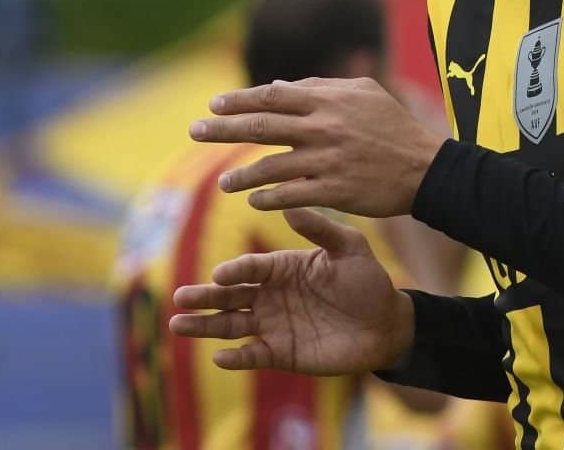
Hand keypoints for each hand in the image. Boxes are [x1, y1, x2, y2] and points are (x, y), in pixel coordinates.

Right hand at [169, 207, 413, 374]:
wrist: (386, 324)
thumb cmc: (368, 281)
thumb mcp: (349, 248)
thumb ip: (320, 228)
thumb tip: (288, 205)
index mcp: (284, 267)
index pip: (252, 268)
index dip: (236, 271)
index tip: (220, 274)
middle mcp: (272, 295)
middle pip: (231, 295)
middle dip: (205, 296)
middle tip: (179, 298)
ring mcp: (274, 325)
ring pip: (231, 324)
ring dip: (205, 326)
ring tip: (178, 324)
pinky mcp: (281, 353)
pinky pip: (253, 355)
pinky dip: (236, 357)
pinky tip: (220, 356)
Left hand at [191, 77, 443, 216]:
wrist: (427, 168)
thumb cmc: (394, 128)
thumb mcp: (364, 94)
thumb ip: (321, 88)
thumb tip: (279, 88)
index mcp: (329, 100)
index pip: (272, 97)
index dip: (239, 100)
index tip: (214, 105)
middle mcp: (324, 127)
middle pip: (261, 127)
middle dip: (223, 129)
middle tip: (194, 131)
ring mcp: (328, 160)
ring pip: (271, 166)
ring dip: (242, 175)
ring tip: (224, 182)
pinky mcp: (335, 190)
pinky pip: (291, 195)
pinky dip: (268, 198)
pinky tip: (254, 201)